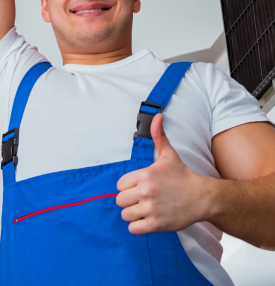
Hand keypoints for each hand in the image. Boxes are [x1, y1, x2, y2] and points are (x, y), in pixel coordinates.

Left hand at [116, 113, 213, 234]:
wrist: (201, 197)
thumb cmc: (182, 176)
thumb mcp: (169, 154)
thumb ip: (159, 135)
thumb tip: (157, 116)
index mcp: (146, 175)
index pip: (120, 185)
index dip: (128, 186)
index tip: (139, 187)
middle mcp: (146, 192)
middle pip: (120, 201)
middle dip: (128, 201)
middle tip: (141, 199)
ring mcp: (151, 209)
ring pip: (125, 215)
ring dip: (133, 214)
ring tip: (144, 209)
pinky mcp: (156, 224)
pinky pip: (133, 229)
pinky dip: (138, 226)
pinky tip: (147, 219)